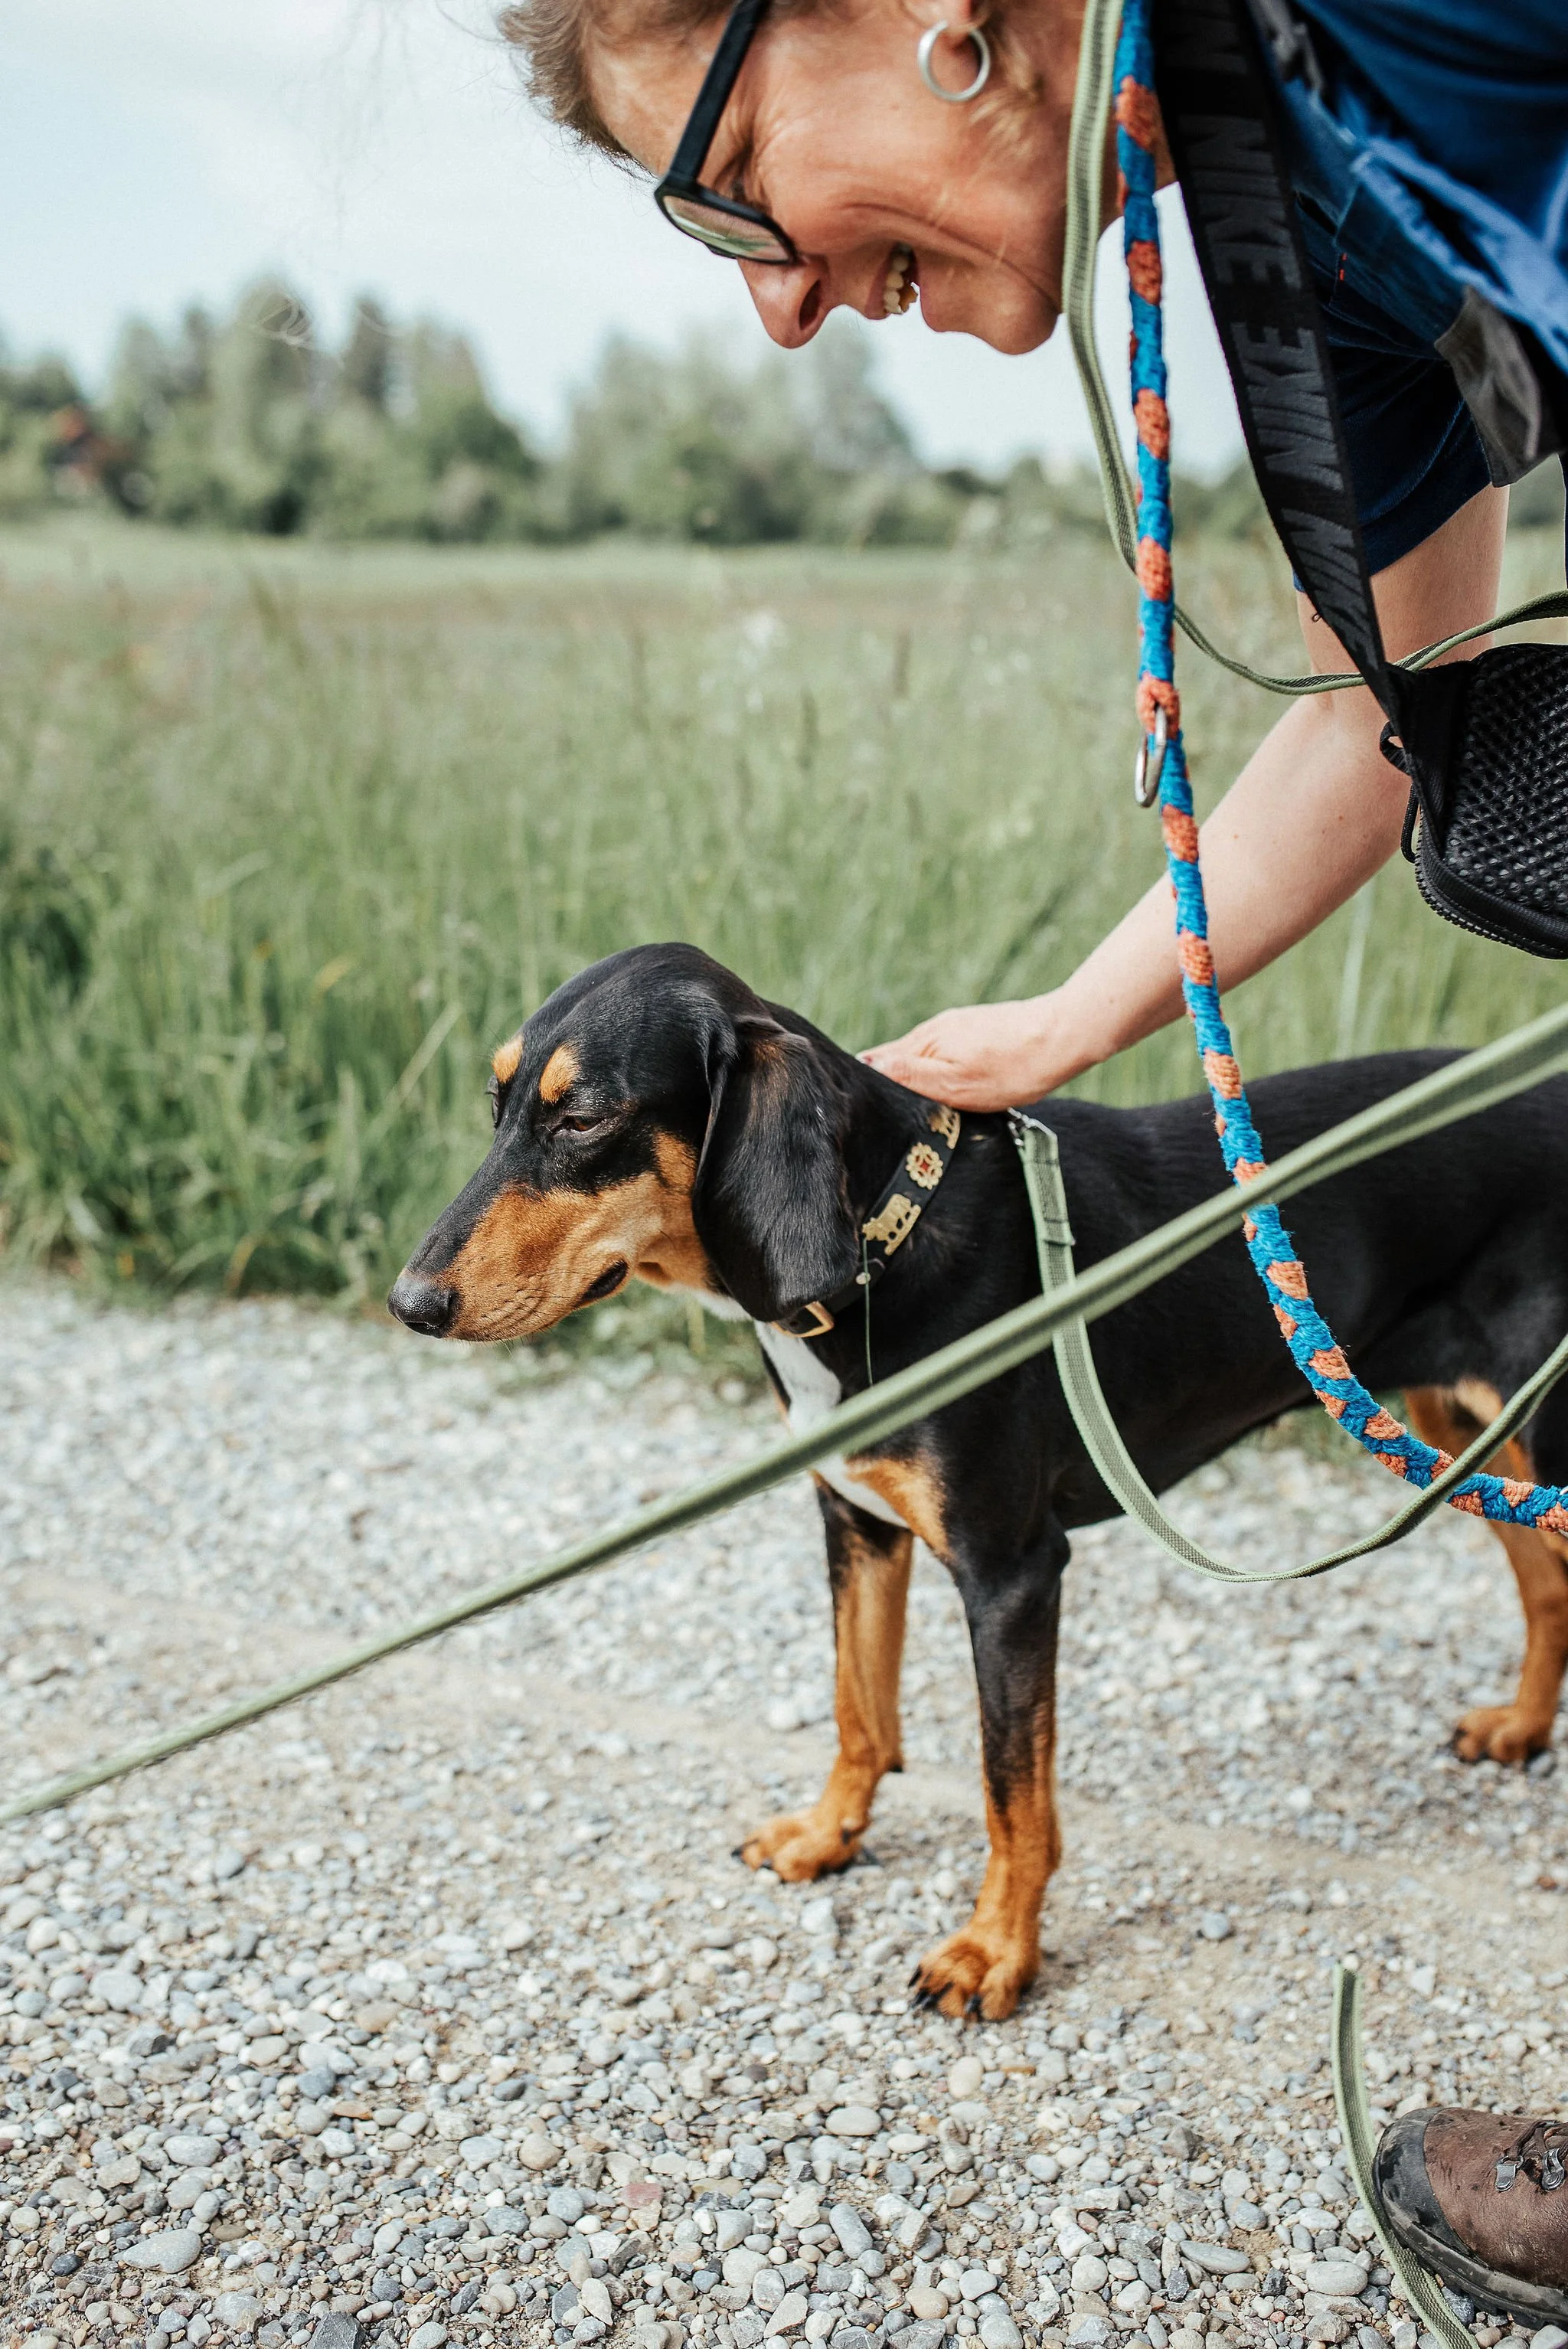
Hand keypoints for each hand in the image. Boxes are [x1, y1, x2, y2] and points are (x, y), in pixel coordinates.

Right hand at [860, 997, 1059, 1109]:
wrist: (1065, 1037)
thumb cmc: (1014, 1067)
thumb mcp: (956, 1083)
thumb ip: (910, 1076)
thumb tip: (866, 1066)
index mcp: (925, 1042)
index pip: (876, 1061)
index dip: (868, 1085)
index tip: (867, 1112)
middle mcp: (936, 1029)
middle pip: (898, 1061)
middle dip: (892, 1086)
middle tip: (894, 1120)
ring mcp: (958, 1027)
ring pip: (925, 1059)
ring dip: (920, 1081)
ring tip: (926, 1110)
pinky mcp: (978, 1031)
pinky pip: (947, 1055)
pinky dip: (944, 1074)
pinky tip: (958, 1090)